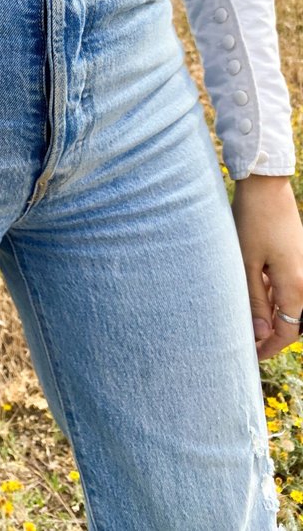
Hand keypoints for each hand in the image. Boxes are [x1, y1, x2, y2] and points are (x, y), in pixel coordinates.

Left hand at [231, 174, 302, 359]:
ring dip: (271, 314)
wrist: (265, 188)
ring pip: (290, 304)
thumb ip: (255, 301)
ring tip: (246, 320)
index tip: (250, 355)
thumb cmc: (252, 222)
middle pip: (292, 321)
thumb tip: (262, 334)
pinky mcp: (297, 257)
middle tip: (247, 341)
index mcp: (295, 286)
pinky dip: (273, 295)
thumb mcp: (246, 263)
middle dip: (271, 334)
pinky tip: (254, 293)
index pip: (286, 332)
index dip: (268, 347)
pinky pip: (289, 286)